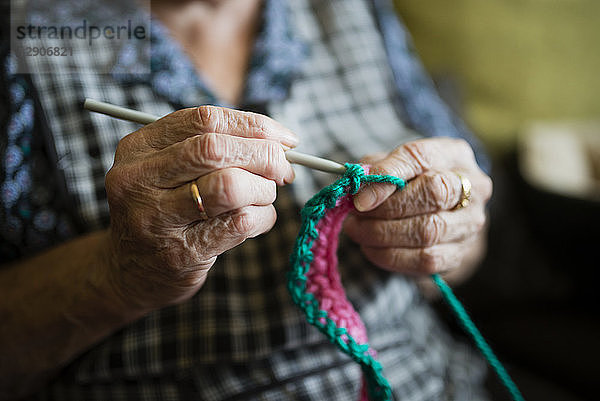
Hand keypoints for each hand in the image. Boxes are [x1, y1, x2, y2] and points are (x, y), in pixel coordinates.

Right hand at [104, 106, 296, 310]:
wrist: (128, 273)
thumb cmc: (163, 211)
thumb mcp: (167, 170)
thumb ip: (212, 148)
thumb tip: (281, 142)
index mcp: (138, 148)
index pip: (205, 120)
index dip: (255, 125)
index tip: (285, 139)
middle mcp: (139, 179)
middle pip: (216, 149)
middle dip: (265, 155)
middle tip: (284, 170)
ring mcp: (157, 218)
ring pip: (231, 186)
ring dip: (263, 189)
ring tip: (264, 197)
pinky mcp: (181, 253)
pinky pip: (240, 223)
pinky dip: (263, 217)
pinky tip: (258, 219)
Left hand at [343, 138, 491, 276]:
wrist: (439, 215)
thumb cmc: (411, 183)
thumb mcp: (391, 166)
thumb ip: (374, 170)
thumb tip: (357, 187)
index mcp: (453, 154)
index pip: (420, 157)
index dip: (387, 176)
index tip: (359, 197)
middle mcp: (473, 185)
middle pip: (433, 193)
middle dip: (386, 208)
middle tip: (356, 215)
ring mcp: (471, 222)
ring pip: (428, 230)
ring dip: (383, 234)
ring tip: (358, 231)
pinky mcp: (461, 253)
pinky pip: (426, 259)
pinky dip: (391, 256)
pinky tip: (371, 249)